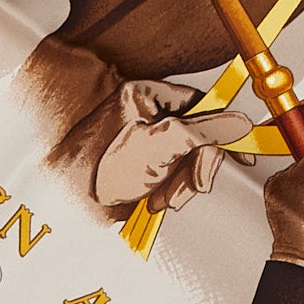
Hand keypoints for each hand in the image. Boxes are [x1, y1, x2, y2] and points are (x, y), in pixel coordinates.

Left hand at [92, 79, 255, 211]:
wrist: (63, 207)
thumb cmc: (93, 170)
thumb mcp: (157, 146)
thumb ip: (203, 133)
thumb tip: (240, 123)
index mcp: (145, 96)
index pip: (199, 102)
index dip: (221, 126)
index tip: (241, 150)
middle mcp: (145, 117)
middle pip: (196, 135)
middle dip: (194, 165)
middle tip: (191, 184)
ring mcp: (143, 145)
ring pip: (186, 160)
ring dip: (181, 184)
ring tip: (162, 198)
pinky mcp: (141, 171)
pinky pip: (172, 178)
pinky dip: (171, 193)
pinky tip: (156, 202)